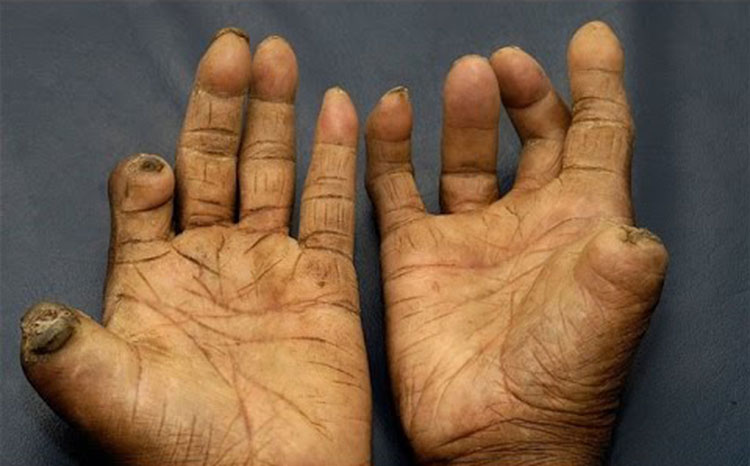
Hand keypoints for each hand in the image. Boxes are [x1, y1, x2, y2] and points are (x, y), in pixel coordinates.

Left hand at [21, 29, 369, 465]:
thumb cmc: (187, 449)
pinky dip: (339, 160)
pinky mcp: (328, 281)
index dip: (144, 173)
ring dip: (276, 115)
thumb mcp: (115, 398)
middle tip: (233, 48)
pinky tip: (340, 111)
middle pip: (217, 162)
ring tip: (279, 58)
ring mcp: (274, 265)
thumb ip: (72, 352)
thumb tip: (33, 314)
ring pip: (275, 172)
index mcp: (156, 277)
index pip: (145, 197)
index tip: (153, 169)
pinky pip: (336, 208)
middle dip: (222, 105)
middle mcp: (214, 259)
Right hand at [366, 21, 667, 463]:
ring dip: (465, 113)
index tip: (592, 40)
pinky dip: (388, 150)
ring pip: (464, 157)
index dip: (598, 86)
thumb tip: (630, 227)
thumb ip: (623, 259)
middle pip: (531, 138)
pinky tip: (388, 114)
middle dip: (526, 95)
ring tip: (465, 77)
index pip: (597, 137)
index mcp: (582, 222)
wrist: (492, 438)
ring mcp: (468, 236)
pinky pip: (395, 189)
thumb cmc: (561, 377)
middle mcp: (527, 222)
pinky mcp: (415, 256)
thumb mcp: (610, 311)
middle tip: (508, 62)